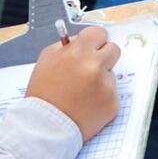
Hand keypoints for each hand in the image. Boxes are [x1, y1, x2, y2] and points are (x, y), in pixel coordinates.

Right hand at [25, 25, 119, 141]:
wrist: (45, 125)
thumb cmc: (43, 93)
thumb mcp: (47, 59)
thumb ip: (67, 45)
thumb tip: (82, 40)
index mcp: (79, 51)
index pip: (99, 33)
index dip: (94, 40)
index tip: (92, 46)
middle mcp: (95, 66)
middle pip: (113, 50)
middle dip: (103, 56)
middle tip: (91, 67)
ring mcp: (106, 85)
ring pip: (111, 74)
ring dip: (100, 79)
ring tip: (82, 92)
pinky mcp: (113, 103)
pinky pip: (112, 93)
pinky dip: (102, 97)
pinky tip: (87, 103)